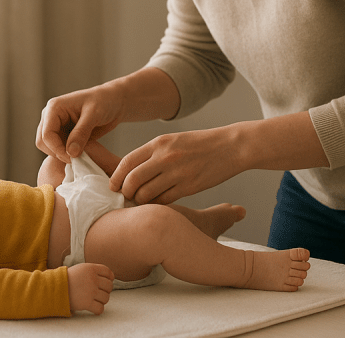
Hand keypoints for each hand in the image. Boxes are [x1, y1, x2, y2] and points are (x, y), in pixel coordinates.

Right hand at [36, 86, 123, 163]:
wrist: (113, 102)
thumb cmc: (104, 102)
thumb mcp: (94, 115)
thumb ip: (81, 133)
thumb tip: (70, 153)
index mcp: (54, 108)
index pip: (46, 135)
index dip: (57, 149)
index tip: (73, 158)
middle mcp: (51, 117)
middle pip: (43, 142)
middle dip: (57, 153)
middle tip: (76, 159)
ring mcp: (56, 126)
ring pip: (49, 148)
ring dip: (61, 154)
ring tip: (80, 155)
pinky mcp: (63, 135)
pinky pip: (58, 149)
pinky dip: (67, 155)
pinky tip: (81, 154)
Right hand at [67, 263, 113, 314]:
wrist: (55, 287)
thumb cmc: (68, 278)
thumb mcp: (81, 269)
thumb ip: (93, 271)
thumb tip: (109, 277)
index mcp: (91, 268)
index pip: (108, 273)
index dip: (109, 278)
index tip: (106, 282)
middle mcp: (93, 279)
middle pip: (109, 286)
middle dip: (105, 290)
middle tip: (98, 292)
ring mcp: (90, 291)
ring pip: (106, 298)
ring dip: (102, 300)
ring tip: (95, 300)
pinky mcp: (87, 303)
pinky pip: (100, 309)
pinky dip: (98, 309)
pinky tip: (93, 307)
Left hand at [110, 128, 242, 204]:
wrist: (230, 147)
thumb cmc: (200, 144)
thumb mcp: (173, 140)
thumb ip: (153, 153)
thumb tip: (131, 170)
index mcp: (159, 143)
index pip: (127, 162)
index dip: (116, 177)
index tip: (114, 186)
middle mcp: (165, 157)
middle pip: (132, 181)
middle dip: (126, 192)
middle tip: (127, 197)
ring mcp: (177, 173)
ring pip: (146, 194)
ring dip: (140, 201)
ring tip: (142, 202)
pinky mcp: (189, 187)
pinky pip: (164, 201)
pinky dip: (158, 205)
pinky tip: (159, 203)